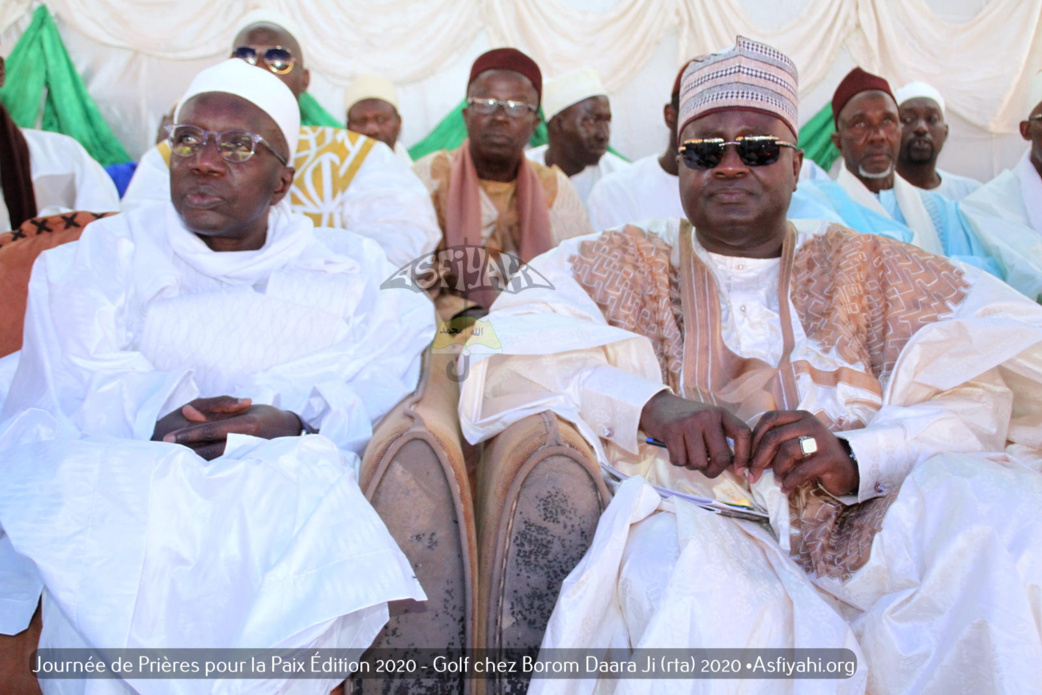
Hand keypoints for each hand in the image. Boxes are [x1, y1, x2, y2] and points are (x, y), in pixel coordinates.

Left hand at [152, 396, 303, 459]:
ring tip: (170, 461)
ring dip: (192, 461)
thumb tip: (186, 412)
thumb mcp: (243, 409)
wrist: (292, 432)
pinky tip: (191, 468)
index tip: (168, 438)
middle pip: (209, 450)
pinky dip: (206, 467)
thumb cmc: (266, 417)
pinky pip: (223, 467)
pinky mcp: (248, 465)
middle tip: (162, 452)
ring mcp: (248, 455)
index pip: (210, 430)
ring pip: (214, 461)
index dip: (188, 435)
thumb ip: (215, 410)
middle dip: (185, 452)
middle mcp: (247, 442)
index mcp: (246, 424)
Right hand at [639, 391, 751, 477]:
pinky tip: (675, 449)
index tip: (739, 470)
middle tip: (707, 469)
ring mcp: (689, 423)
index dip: (745, 455)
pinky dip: (678, 461)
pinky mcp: (672, 430)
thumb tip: (737, 470)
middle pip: (721, 456)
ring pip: (699, 463)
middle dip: (714, 470)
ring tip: (687, 453)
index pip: (743, 433)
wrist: (658, 406)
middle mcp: (707, 416)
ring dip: (692, 465)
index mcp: (721, 413)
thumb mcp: (708, 425)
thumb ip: (722, 444)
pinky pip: (680, 461)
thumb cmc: (687, 421)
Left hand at [746, 410, 858, 495]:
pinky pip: (801, 470)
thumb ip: (776, 444)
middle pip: (774, 436)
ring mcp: (821, 440)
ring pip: (786, 451)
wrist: (848, 468)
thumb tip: (748, 458)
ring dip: (776, 470)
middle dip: (758, 458)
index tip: (747, 456)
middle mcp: (810, 424)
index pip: (769, 418)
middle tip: (752, 475)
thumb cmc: (815, 456)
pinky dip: (789, 482)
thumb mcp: (795, 443)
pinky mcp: (828, 459)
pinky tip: (785, 488)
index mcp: (800, 417)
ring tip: (777, 479)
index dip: (754, 437)